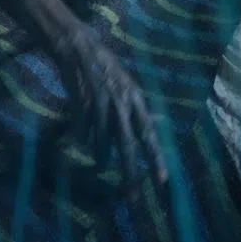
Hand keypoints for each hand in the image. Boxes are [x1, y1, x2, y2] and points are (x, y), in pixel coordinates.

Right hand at [46, 22, 168, 190]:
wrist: (78, 44)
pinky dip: (83, 136)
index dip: (155, 158)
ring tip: (100, 165)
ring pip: (103, 138)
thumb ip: (133, 107)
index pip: (149, 133)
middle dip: (130, 171)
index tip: (163, 181)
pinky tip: (80, 142)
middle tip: (133, 196)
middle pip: (127, 143)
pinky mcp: (82, 98)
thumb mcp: (124, 84)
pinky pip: (83, 126)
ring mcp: (101, 101)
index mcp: (136, 98)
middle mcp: (122, 101)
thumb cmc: (102, 65)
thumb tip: (148, 127)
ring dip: (101, 153)